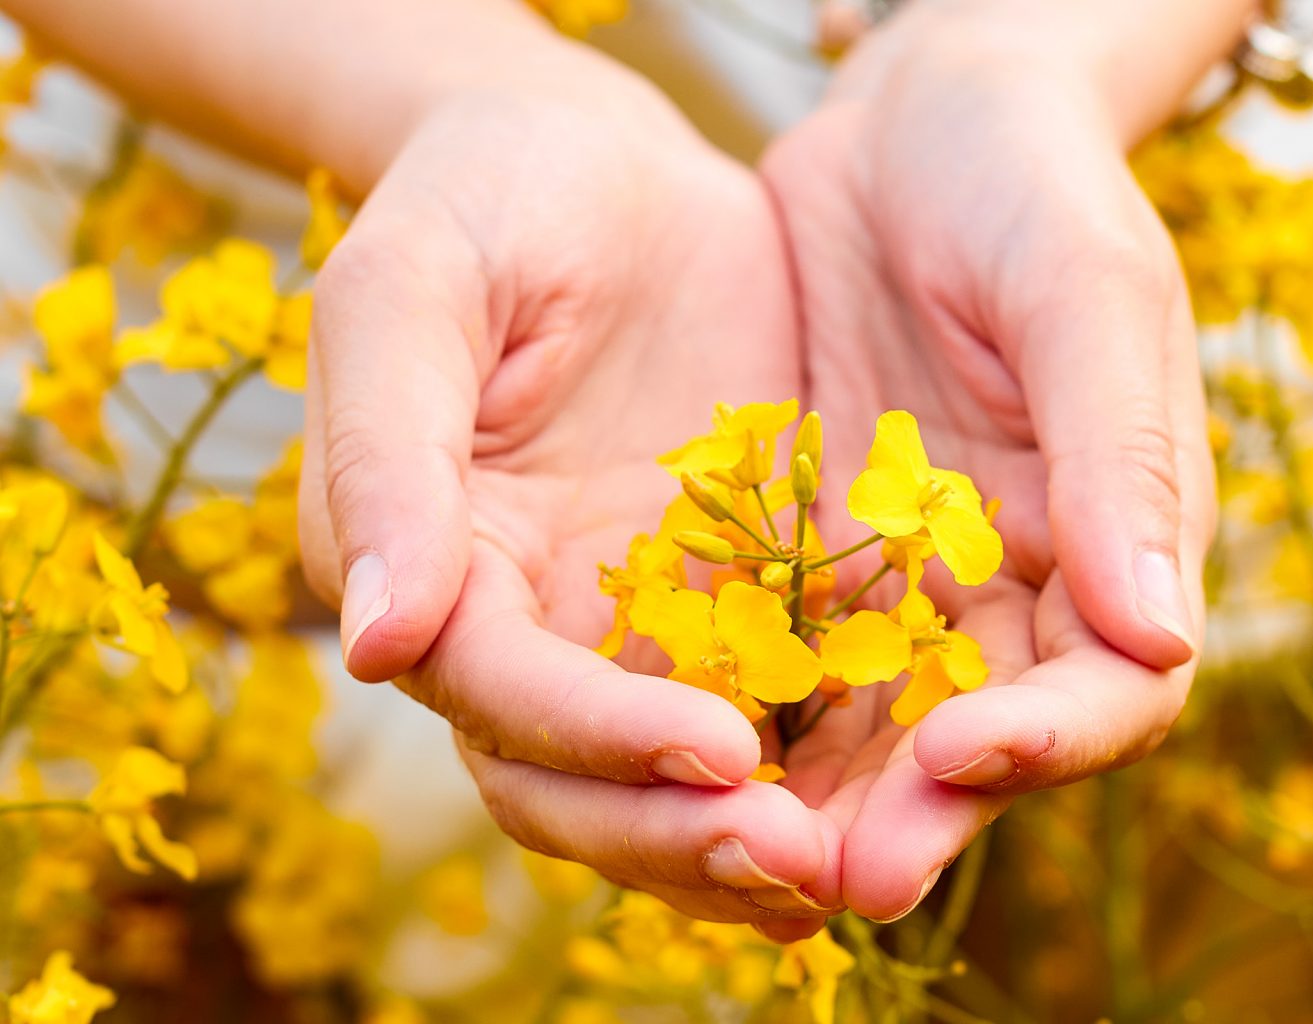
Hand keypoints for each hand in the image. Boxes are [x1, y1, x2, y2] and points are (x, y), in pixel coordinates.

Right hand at [297, 50, 841, 930]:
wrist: (603, 164)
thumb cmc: (486, 198)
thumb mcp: (412, 291)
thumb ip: (385, 458)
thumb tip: (372, 644)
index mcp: (432, 567)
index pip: (499, 694)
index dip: (599, 736)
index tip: (718, 747)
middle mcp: (527, 624)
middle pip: (579, 780)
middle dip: (678, 833)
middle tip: (800, 865)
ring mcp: (631, 621)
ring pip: (676, 776)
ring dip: (753, 839)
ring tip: (856, 873)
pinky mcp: (730, 595)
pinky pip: (776, 703)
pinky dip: (825, 766)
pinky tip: (902, 794)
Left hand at [760, 2, 1217, 920]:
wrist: (916, 117)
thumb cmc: (1028, 178)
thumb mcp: (1082, 287)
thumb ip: (1121, 453)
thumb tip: (1164, 637)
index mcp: (1116, 540)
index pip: (1107, 688)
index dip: (1046, 740)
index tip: (962, 754)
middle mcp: (1017, 585)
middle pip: (979, 739)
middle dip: (915, 812)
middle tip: (837, 875)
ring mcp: (909, 577)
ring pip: (869, 722)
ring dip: (817, 793)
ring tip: (741, 842)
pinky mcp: (814, 551)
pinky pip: (779, 650)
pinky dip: (741, 703)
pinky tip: (674, 739)